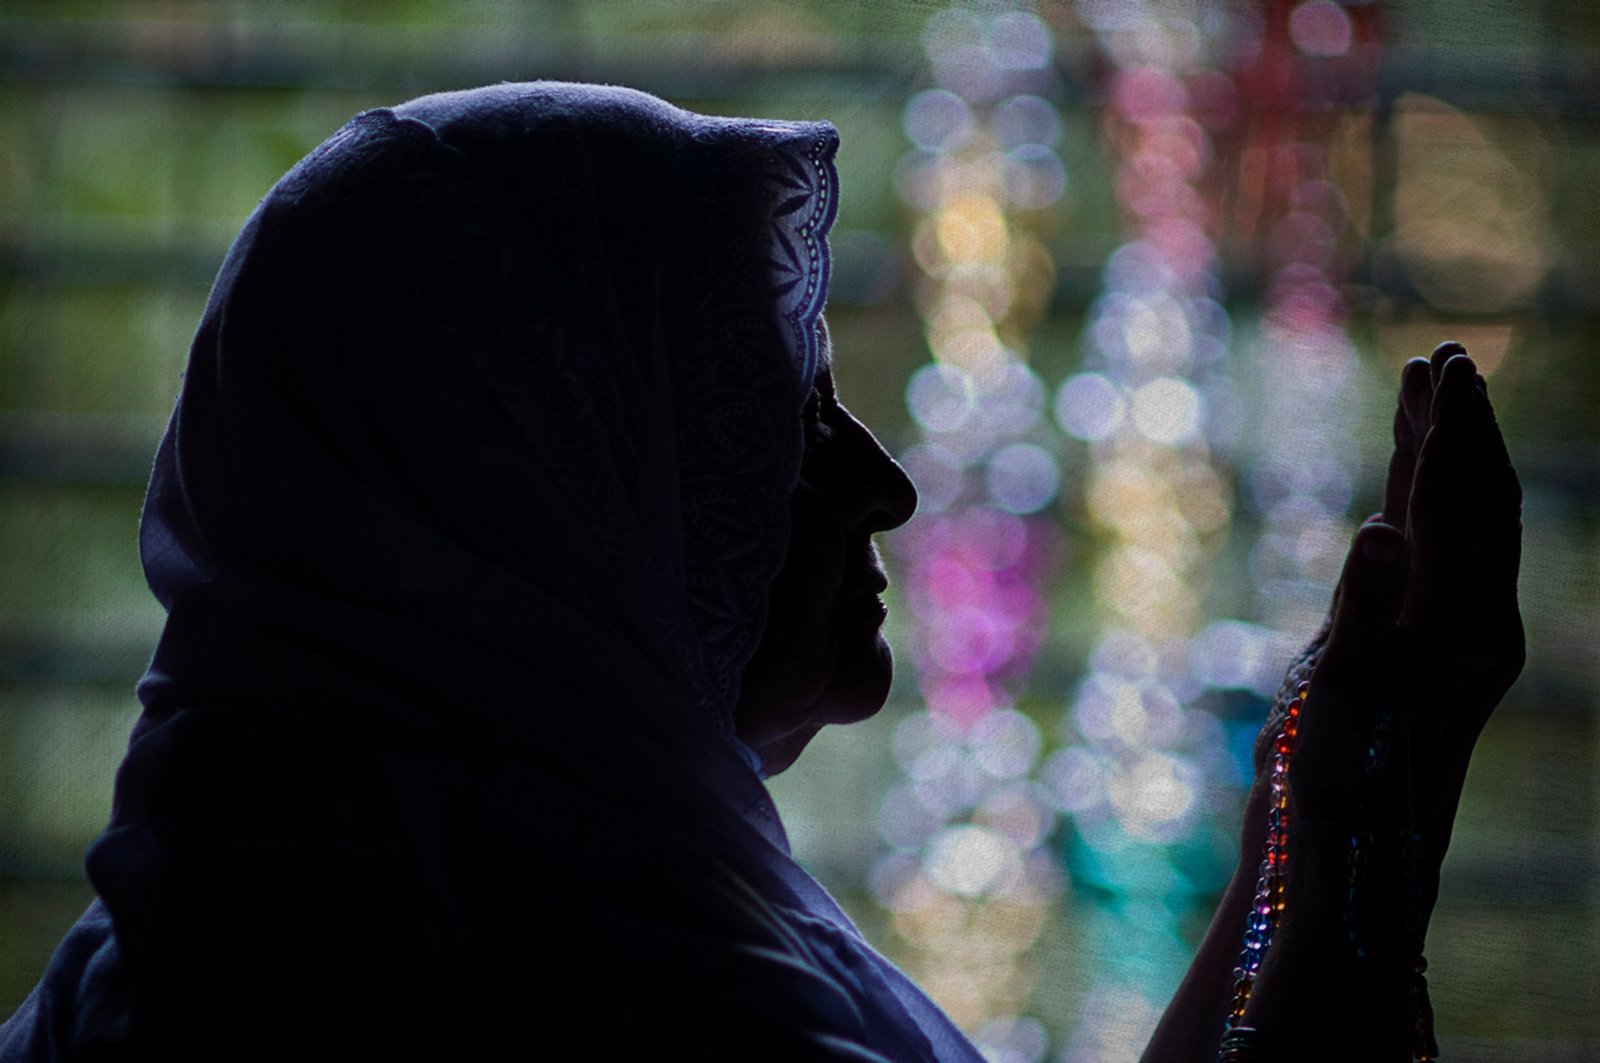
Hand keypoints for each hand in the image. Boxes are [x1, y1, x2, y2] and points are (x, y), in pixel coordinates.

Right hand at [1241, 343, 1523, 1053]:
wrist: (1358, 866)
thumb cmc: (1333, 790)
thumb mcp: (1335, 704)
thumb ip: (1361, 610)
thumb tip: (1383, 529)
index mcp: (1457, 629)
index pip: (1457, 505)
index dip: (1447, 432)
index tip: (1443, 366)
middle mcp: (1479, 628)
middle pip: (1484, 502)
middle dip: (1467, 426)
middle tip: (1449, 357)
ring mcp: (1464, 642)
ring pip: (1472, 525)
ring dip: (1455, 456)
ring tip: (1433, 396)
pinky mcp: (1439, 656)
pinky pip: (1447, 558)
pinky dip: (1432, 505)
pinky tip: (1407, 489)